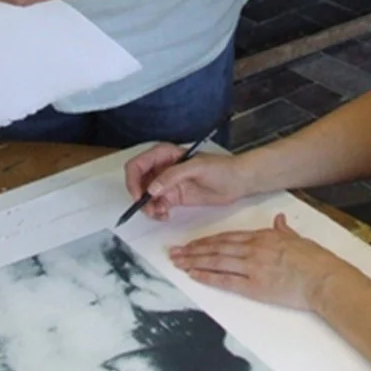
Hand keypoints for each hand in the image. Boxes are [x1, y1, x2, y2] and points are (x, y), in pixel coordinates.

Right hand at [123, 147, 255, 220]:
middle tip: (148, 209)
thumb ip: (172, 176)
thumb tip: (151, 189)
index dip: (133, 180)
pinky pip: (157, 205)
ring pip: (146, 196)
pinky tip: (165, 216)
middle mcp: (162, 168)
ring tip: (159, 215)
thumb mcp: (196, 168)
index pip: (138, 164)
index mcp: (165, 154)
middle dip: (139, 197)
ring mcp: (167, 184)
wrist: (238, 182)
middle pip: (138, 182)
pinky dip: (157, 212)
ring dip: (147, 207)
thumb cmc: (220, 168)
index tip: (138, 196)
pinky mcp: (174, 197)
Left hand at [168, 214, 346, 311]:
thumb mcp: (298, 239)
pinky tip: (193, 275)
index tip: (193, 243)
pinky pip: (225, 280)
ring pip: (216, 261)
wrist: (323, 279)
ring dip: (194, 261)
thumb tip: (278, 220)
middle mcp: (253, 249)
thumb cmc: (315, 260)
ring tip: (177, 262)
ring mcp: (252, 267)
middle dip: (193, 249)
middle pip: (216, 247)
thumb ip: (284, 230)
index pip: (228, 237)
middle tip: (174, 251)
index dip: (207, 240)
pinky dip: (207, 276)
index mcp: (263, 236)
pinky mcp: (254, 286)